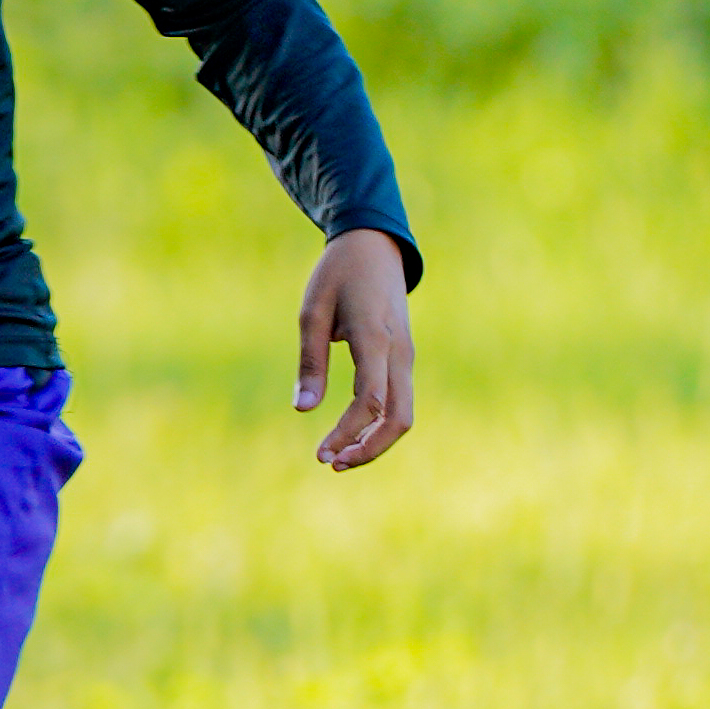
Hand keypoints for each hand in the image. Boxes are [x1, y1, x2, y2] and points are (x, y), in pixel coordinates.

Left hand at [294, 229, 416, 470]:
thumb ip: (310, 362)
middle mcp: (399, 351)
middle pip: (400, 418)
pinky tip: (353, 434)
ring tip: (340, 457)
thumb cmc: (338, 274)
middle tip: (331, 463)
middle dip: (369, 449)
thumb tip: (302, 409)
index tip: (321, 453)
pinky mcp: (404, 358)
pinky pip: (401, 401)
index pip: (370, 399)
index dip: (347, 432)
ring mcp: (407, 355)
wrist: (375, 245)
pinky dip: (381, 424)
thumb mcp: (312, 312)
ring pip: (405, 414)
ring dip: (376, 441)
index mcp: (374, 337)